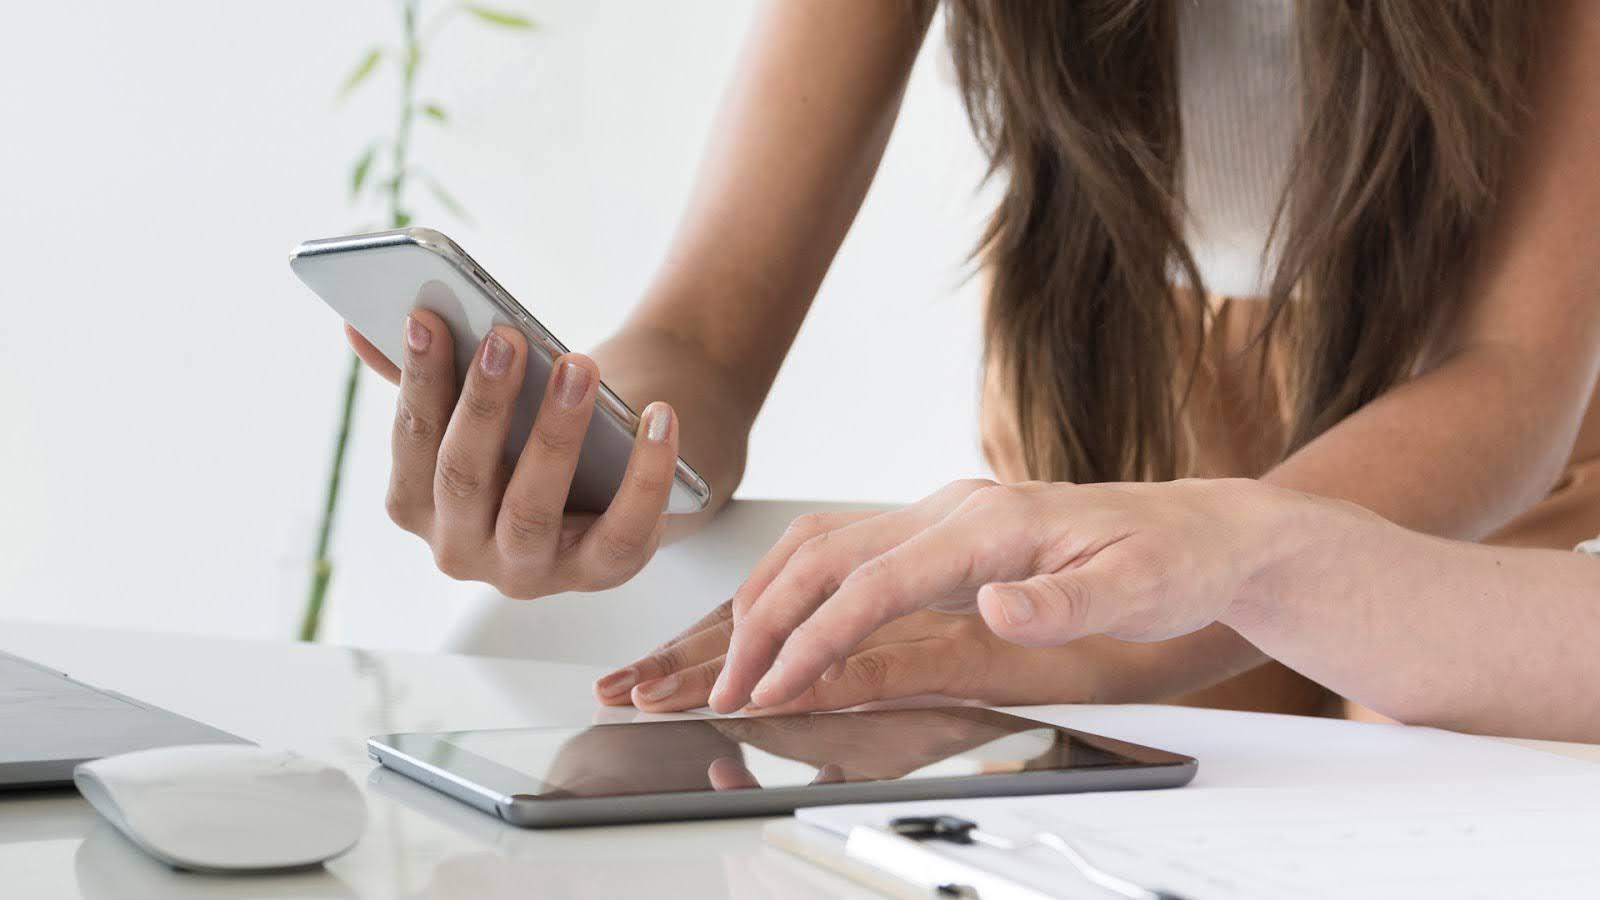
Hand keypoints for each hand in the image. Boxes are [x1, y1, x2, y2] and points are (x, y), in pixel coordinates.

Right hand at [345, 313, 680, 596]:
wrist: (608, 481)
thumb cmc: (525, 434)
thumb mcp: (477, 409)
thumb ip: (422, 376)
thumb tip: (358, 326)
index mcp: (418, 506)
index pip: (412, 442)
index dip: (418, 381)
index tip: (427, 318)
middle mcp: (463, 549)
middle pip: (465, 478)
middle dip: (484, 404)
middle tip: (508, 337)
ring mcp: (530, 570)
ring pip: (533, 509)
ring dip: (556, 433)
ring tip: (578, 367)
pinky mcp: (600, 573)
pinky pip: (624, 531)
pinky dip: (646, 474)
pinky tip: (660, 417)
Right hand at [603, 478, 1294, 712]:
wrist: (1199, 529)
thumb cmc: (1173, 560)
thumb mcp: (1140, 588)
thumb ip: (1066, 600)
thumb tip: (998, 606)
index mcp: (989, 524)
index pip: (875, 582)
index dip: (816, 637)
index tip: (776, 687)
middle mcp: (953, 511)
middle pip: (825, 556)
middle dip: (765, 623)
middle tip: (726, 687)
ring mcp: (942, 519)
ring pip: (822, 546)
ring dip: (768, 600)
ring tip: (734, 661)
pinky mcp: (941, 537)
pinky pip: (845, 554)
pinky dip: (796, 589)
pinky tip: (780, 624)